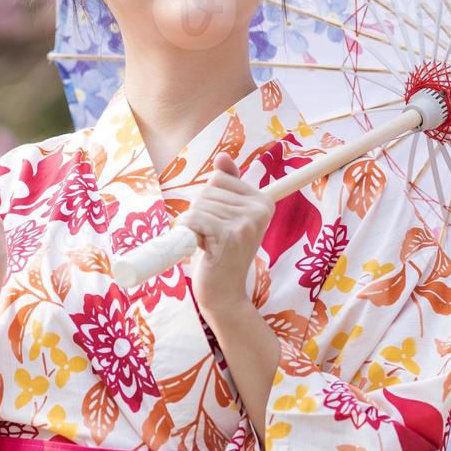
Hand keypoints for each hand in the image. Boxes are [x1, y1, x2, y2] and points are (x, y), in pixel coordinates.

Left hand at [179, 151, 274, 315]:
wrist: (224, 293)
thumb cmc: (221, 252)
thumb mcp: (227, 215)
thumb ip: (228, 185)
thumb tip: (223, 157)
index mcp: (263, 201)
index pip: (219, 178)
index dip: (209, 201)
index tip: (220, 223)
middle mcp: (259, 210)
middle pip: (207, 191)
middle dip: (200, 213)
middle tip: (212, 238)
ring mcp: (246, 223)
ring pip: (198, 205)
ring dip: (193, 226)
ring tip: (209, 245)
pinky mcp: (229, 236)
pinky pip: (193, 219)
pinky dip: (187, 232)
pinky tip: (201, 248)